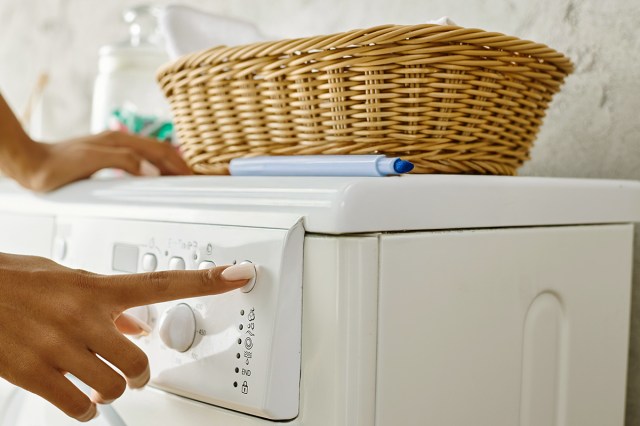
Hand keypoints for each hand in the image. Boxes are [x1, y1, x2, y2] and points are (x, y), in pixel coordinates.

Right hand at [0, 253, 254, 421]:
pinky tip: (76, 396)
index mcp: (94, 287)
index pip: (163, 283)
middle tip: (132, 370)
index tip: (239, 276)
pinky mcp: (32, 374)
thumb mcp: (63, 276)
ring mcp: (57, 346)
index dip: (207, 281)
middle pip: (138, 360)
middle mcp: (81, 316)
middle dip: (139, 372)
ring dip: (111, 389)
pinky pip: (79, 407)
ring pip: (112, 386)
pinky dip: (84, 408)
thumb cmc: (12, 280)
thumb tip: (134, 321)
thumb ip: (103, 298)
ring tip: (97, 379)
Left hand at [18, 131, 191, 191]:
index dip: (179, 164)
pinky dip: (154, 167)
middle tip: (194, 178)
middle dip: (180, 164)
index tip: (193, 175)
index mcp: (120, 141)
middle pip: (159, 151)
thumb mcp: (91, 161)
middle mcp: (119, 142)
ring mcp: (113, 148)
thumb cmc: (55, 165)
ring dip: (168, 165)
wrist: (30, 164)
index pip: (160, 151)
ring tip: (181, 176)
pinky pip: (140, 160)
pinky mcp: (106, 157)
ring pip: (151, 154)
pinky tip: (154, 175)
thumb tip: (151, 170)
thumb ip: (123, 162)